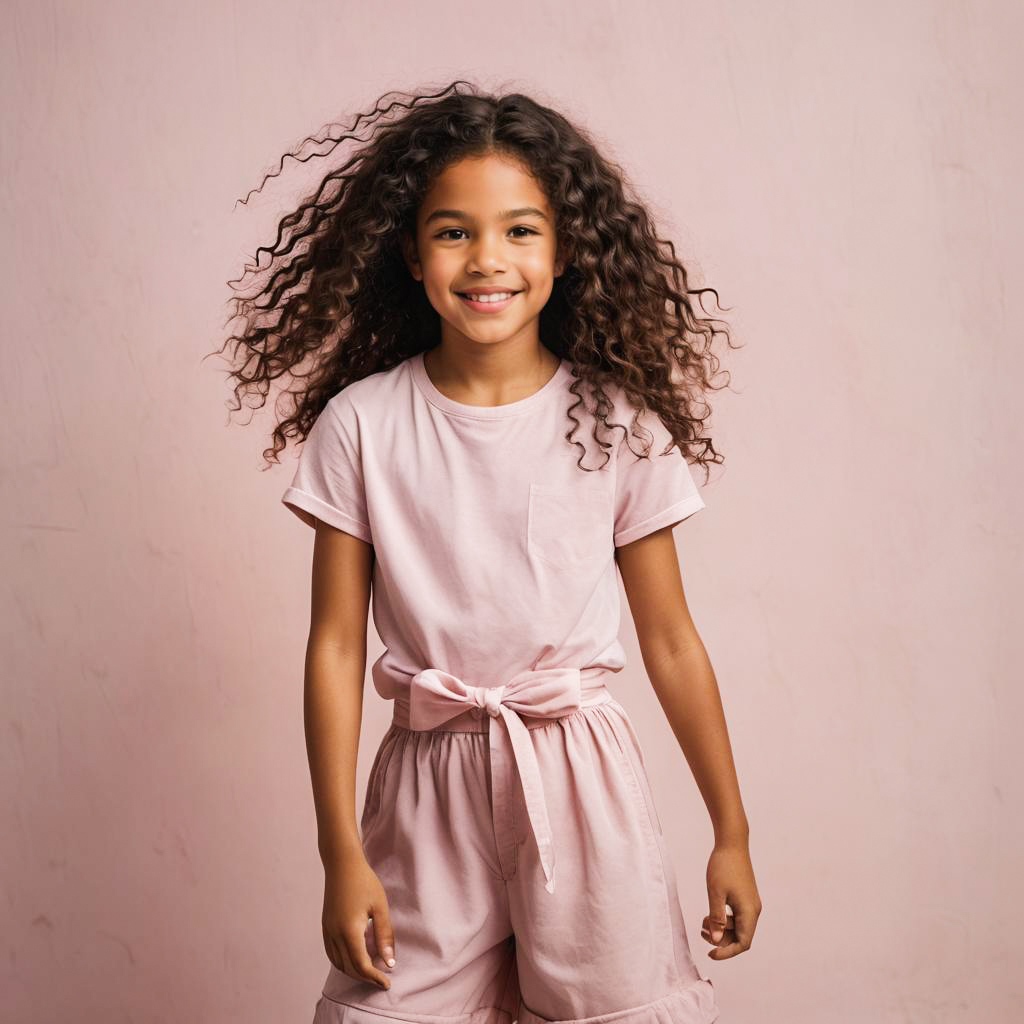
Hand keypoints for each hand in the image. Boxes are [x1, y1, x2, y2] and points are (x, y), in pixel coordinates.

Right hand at [322, 850, 395, 989]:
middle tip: (382, 978)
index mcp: (350, 930)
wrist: (342, 864)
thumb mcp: (380, 907)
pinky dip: (343, 962)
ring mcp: (327, 931)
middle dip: (366, 977)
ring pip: (338, 963)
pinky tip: (354, 958)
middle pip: (349, 968)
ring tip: (371, 970)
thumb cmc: (364, 881)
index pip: (362, 965)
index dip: (375, 977)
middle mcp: (335, 934)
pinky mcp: (325, 926)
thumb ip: (384, 935)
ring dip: (354, 971)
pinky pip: (331, 953)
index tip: (387, 982)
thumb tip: (389, 961)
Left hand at [701, 839, 760, 958]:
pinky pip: (737, 916)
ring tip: (703, 922)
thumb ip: (716, 919)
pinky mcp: (745, 897)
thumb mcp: (715, 894)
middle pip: (741, 937)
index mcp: (749, 912)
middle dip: (722, 940)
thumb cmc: (723, 867)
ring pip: (738, 927)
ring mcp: (750, 903)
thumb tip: (716, 941)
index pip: (743, 943)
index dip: (727, 952)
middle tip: (702, 933)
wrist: (732, 843)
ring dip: (722, 929)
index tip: (710, 954)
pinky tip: (710, 914)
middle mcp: (753, 910)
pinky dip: (724, 919)